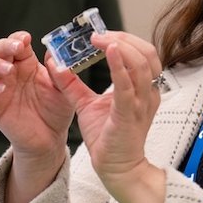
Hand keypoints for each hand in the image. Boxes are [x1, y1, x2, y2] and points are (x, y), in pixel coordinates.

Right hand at [0, 31, 77, 158]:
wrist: (50, 138)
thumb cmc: (57, 111)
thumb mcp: (65, 90)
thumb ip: (61, 73)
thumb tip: (54, 53)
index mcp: (27, 63)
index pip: (16, 42)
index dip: (18, 37)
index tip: (26, 39)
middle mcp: (10, 72)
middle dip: (3, 44)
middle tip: (16, 48)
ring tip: (8, 69)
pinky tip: (1, 89)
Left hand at [59, 31, 164, 195]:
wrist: (117, 168)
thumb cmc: (108, 138)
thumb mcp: (87, 105)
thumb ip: (73, 84)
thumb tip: (56, 64)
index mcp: (142, 89)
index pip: (141, 54)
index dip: (124, 39)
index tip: (100, 34)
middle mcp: (147, 93)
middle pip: (147, 53)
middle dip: (124, 37)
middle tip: (99, 34)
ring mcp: (141, 103)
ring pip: (141, 64)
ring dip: (121, 46)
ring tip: (100, 39)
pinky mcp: (129, 115)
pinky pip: (127, 86)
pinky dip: (119, 66)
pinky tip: (109, 51)